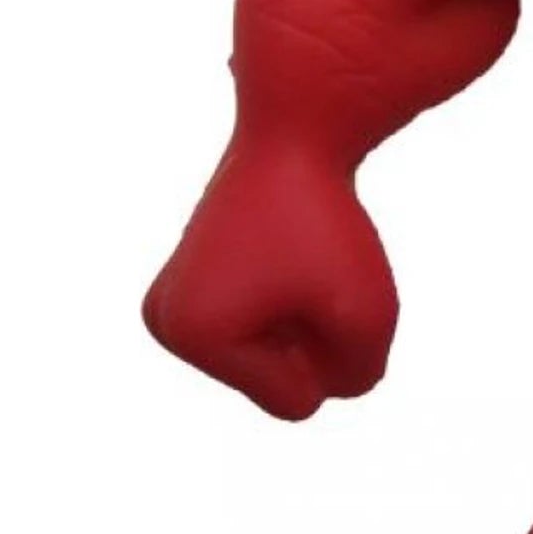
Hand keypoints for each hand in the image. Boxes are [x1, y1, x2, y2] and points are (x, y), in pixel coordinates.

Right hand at [143, 141, 397, 419]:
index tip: (313, 279)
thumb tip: (322, 390)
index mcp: (193, 334)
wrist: (292, 132)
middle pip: (276, 383)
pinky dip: (287, 306)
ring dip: (301, 322)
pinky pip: (261, 332)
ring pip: (269, 360)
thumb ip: (357, 375)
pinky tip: (280, 258)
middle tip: (303, 265)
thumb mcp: (368, 312)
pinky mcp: (186, 287)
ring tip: (291, 259)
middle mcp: (164, 323)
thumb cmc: (327, 219)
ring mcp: (168, 305)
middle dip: (310, 338)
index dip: (330, 350)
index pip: (296, 401)